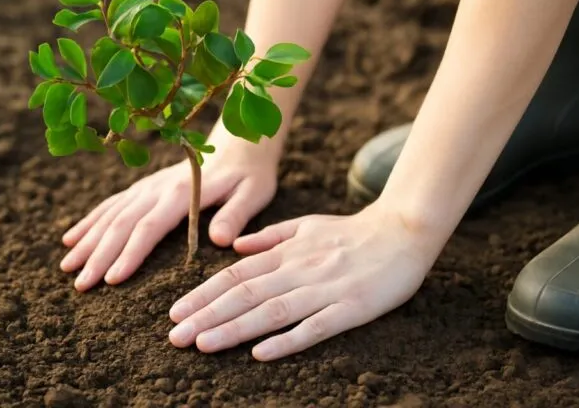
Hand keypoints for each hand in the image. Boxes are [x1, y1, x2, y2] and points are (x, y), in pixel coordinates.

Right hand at [60, 137, 278, 290]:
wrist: (240, 144)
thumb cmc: (250, 175)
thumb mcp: (254, 193)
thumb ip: (236, 215)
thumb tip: (220, 240)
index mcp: (182, 192)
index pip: (150, 227)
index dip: (129, 253)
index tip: (111, 279)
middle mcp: (158, 188)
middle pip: (122, 223)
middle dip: (99, 255)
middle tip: (80, 285)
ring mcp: (147, 186)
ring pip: (110, 214)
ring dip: (88, 240)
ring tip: (67, 267)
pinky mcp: (144, 187)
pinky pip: (111, 204)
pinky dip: (90, 221)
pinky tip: (71, 238)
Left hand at [167, 203, 446, 360]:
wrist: (404, 230)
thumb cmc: (351, 232)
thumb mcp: (306, 225)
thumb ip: (269, 237)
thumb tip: (233, 246)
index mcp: (287, 252)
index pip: (236, 275)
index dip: (203, 294)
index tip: (175, 313)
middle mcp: (299, 270)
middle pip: (245, 295)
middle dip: (207, 315)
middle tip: (175, 336)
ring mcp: (325, 289)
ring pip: (272, 311)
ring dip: (234, 328)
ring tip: (202, 344)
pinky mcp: (352, 308)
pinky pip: (315, 327)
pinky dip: (287, 340)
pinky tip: (260, 353)